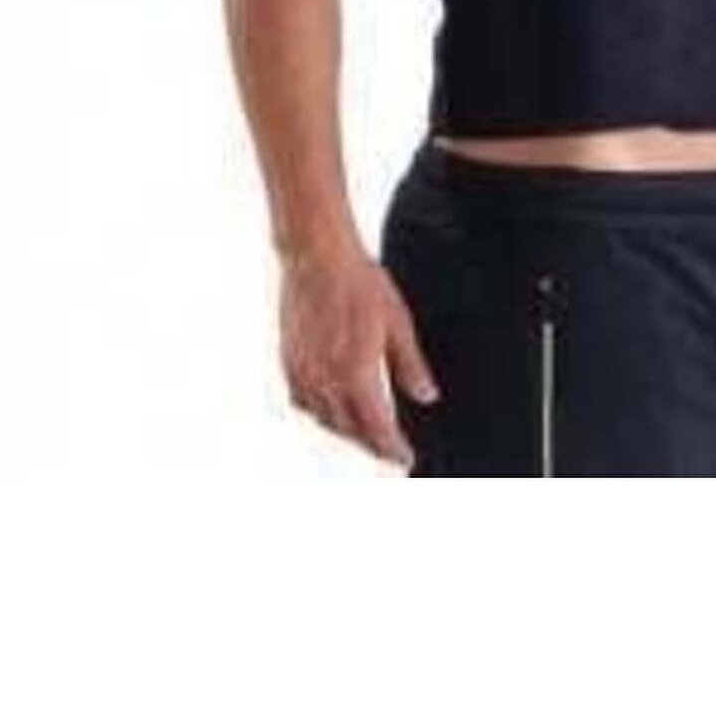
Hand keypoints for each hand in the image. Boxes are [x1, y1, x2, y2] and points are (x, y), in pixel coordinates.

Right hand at [279, 241, 441, 468]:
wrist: (316, 256)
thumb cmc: (359, 283)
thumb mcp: (397, 323)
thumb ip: (410, 365)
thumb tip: (426, 396)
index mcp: (356, 375)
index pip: (377, 429)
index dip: (392, 449)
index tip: (405, 459)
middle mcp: (326, 381)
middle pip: (350, 430)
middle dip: (370, 444)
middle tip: (388, 450)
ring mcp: (303, 372)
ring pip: (324, 419)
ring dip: (345, 431)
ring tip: (363, 432)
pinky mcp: (289, 360)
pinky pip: (303, 401)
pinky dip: (319, 412)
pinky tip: (329, 407)